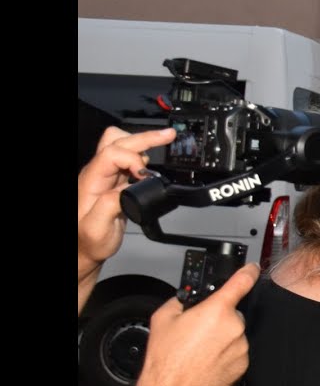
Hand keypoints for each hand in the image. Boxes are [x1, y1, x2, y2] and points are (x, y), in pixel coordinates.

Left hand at [78, 127, 173, 269]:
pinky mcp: (114, 182)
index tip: (146, 176)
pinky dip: (143, 157)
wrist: (84, 249)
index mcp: (91, 180)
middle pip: (118, 140)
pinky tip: (153, 165)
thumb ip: (110, 204)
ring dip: (143, 143)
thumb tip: (129, 188)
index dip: (133, 159)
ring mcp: (106, 176)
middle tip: (168, 136)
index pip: (112, 153)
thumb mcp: (96, 228)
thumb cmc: (88, 241)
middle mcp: (97, 173)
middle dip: (145, 137)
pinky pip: (128, 160)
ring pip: (121, 144)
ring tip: (164, 144)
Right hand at [133, 263, 260, 385]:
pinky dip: (225, 352)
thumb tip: (187, 300)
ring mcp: (241, 346)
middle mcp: (234, 327)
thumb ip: (180, 301)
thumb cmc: (167, 359)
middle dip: (217, 318)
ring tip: (199, 349)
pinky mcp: (244, 364)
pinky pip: (237, 350)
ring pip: (234, 333)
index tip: (252, 268)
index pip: (242, 282)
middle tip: (197, 331)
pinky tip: (207, 359)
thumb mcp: (163, 318)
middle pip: (231, 313)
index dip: (248, 272)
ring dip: (222, 336)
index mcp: (216, 311)